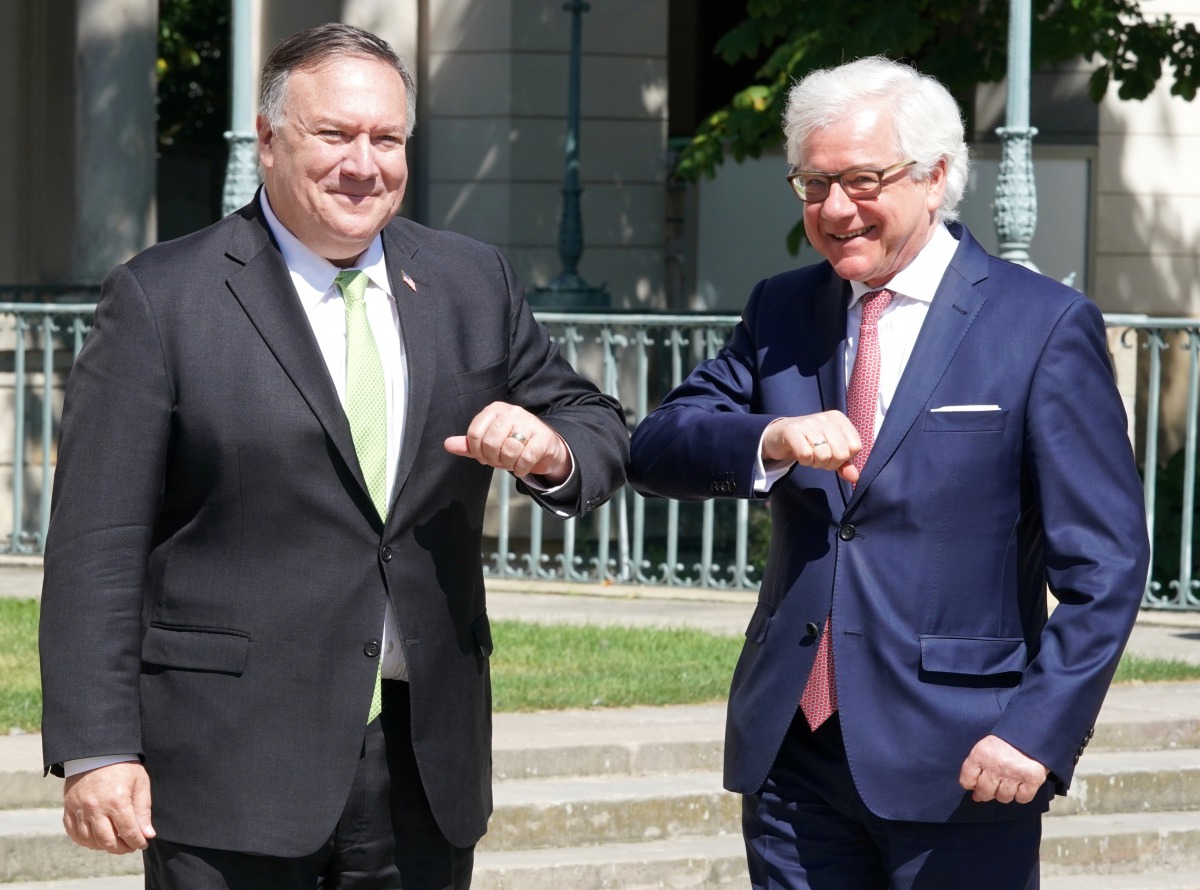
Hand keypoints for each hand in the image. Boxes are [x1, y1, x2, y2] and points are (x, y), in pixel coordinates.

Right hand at [62, 761, 154, 853]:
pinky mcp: (68, 807)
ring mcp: (79, 809)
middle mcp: (95, 807)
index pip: (128, 831)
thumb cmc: (123, 766)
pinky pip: (73, 833)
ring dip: (103, 847)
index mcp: (117, 800)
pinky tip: (96, 839)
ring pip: (89, 840)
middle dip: (121, 848)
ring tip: (115, 842)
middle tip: (129, 846)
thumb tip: (147, 834)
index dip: (137, 842)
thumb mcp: (140, 783)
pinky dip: (84, 841)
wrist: (97, 751)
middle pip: (107, 841)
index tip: (143, 843)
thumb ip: (143, 810)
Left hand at [445, 401, 571, 484]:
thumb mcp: (488, 442)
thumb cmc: (511, 443)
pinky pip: (525, 457)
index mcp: (495, 410)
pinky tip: (522, 468)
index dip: (477, 452)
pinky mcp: (543, 437)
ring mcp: (529, 423)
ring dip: (508, 464)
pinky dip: (521, 469)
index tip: (484, 457)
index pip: (475, 434)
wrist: (544, 446)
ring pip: (508, 450)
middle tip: (499, 461)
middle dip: (492, 459)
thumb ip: (468, 444)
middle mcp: (512, 412)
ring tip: (512, 463)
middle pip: (490, 442)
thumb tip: (447, 445)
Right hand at [762, 411, 862, 483]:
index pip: (855, 446)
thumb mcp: (831, 450)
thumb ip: (844, 464)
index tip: (832, 454)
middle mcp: (825, 418)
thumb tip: (854, 478)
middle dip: (831, 463)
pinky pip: (806, 455)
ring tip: (810, 456)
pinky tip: (800, 455)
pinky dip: (804, 461)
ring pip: (824, 455)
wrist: (779, 435)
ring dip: (816, 463)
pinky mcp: (792, 431)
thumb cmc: (810, 443)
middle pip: (841, 453)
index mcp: (839, 419)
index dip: (844, 458)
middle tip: (820, 458)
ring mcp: (808, 423)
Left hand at [959, 735, 1049, 803]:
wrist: (1032, 733)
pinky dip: (1021, 796)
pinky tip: (1020, 787)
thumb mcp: (985, 747)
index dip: (971, 784)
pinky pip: (1022, 798)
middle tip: (990, 790)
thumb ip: (976, 765)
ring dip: (1004, 794)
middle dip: (985, 794)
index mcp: (980, 754)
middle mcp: (996, 765)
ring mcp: (1014, 773)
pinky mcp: (1032, 779)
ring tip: (1007, 785)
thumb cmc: (1005, 743)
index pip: (966, 780)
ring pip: (1003, 797)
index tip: (976, 783)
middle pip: (984, 792)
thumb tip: (974, 791)